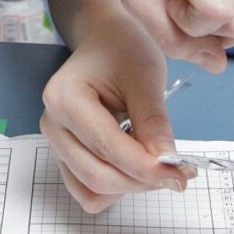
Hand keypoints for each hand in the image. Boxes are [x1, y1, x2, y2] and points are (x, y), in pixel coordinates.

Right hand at [38, 21, 188, 213]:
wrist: (104, 42)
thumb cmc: (122, 50)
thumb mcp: (146, 75)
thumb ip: (154, 121)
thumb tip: (167, 164)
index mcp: (64, 99)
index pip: (107, 148)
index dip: (146, 167)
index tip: (181, 172)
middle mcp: (53, 126)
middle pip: (98, 176)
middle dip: (142, 181)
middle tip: (178, 171)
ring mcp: (55, 144)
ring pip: (93, 191)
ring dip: (130, 187)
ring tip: (156, 164)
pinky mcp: (65, 157)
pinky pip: (89, 191)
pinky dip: (116, 188)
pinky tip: (136, 165)